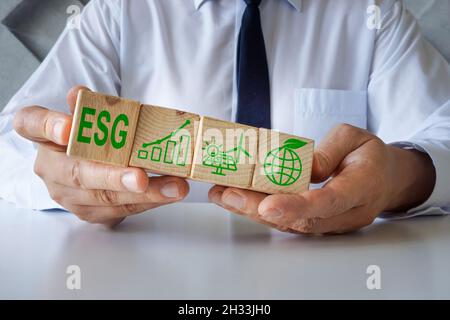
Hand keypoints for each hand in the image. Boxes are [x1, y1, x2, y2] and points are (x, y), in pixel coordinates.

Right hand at [13, 86, 188, 226]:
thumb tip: (82, 95)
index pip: (32, 124)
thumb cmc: (93, 135)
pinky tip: (170, 194)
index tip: (68, 127)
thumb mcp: (94, 115)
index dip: (48, 125)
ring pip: (104, 197)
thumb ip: (90, 106)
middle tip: (140, 177)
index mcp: (44, 135)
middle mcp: (50, 167)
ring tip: (175, 187)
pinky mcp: (89, 212)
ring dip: (144, 194)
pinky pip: (120, 209)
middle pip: (76, 173)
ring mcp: (68, 195)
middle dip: (112, 177)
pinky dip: (149, 202)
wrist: (92, 164)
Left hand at [209, 124, 435, 233]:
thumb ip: (330, 150)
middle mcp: (346, 213)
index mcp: (361, 187)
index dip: (296, 206)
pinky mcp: (318, 223)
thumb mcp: (355, 136)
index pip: (328, 201)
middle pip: (301, 219)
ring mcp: (332, 223)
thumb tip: (304, 169)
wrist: (385, 178)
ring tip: (222, 195)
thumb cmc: (369, 154)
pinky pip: (289, 220)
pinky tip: (237, 198)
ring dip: (253, 211)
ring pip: (290, 224)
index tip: (266, 206)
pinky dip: (261, 210)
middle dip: (259, 209)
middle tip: (226, 195)